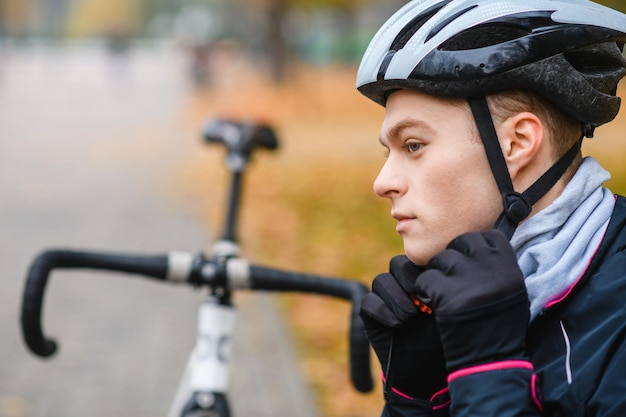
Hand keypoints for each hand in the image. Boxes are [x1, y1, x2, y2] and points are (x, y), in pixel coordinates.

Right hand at [360, 256, 446, 401]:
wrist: (429, 375)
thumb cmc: (447, 342)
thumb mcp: (453, 311)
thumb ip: (446, 287)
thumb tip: (443, 268)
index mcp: (424, 281)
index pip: (417, 259)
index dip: (424, 268)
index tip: (437, 287)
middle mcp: (403, 287)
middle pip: (397, 264)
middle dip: (408, 279)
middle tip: (422, 299)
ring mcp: (385, 301)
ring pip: (381, 280)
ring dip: (396, 297)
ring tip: (411, 317)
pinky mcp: (371, 317)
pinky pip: (368, 302)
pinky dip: (382, 310)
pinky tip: (398, 326)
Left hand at [414, 230, 528, 372]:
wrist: (490, 361)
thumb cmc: (501, 327)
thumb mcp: (513, 291)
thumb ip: (499, 266)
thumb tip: (483, 244)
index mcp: (509, 266)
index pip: (488, 237)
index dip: (476, 246)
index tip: (470, 260)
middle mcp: (490, 268)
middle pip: (462, 242)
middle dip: (454, 257)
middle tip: (451, 276)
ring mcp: (467, 279)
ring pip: (441, 260)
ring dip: (438, 273)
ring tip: (442, 292)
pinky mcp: (446, 294)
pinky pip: (426, 279)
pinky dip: (424, 290)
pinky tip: (431, 302)